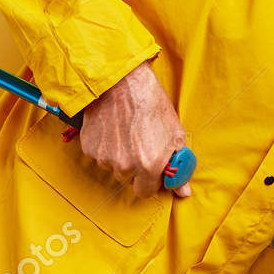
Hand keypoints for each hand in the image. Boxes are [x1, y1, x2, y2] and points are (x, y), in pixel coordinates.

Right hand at [78, 60, 191, 197]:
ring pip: (112, 166)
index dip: (149, 180)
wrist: (124, 81)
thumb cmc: (152, 104)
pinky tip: (112, 128)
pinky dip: (104, 146)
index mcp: (149, 166)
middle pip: (128, 179)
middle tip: (138, 144)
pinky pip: (98, 155)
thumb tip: (183, 192)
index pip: (145, 192)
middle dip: (134, 167)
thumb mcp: (175, 134)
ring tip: (125, 132)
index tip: (151, 169)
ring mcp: (104, 157)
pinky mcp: (89, 146)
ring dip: (118, 156)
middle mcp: (125, 166)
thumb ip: (179, 167)